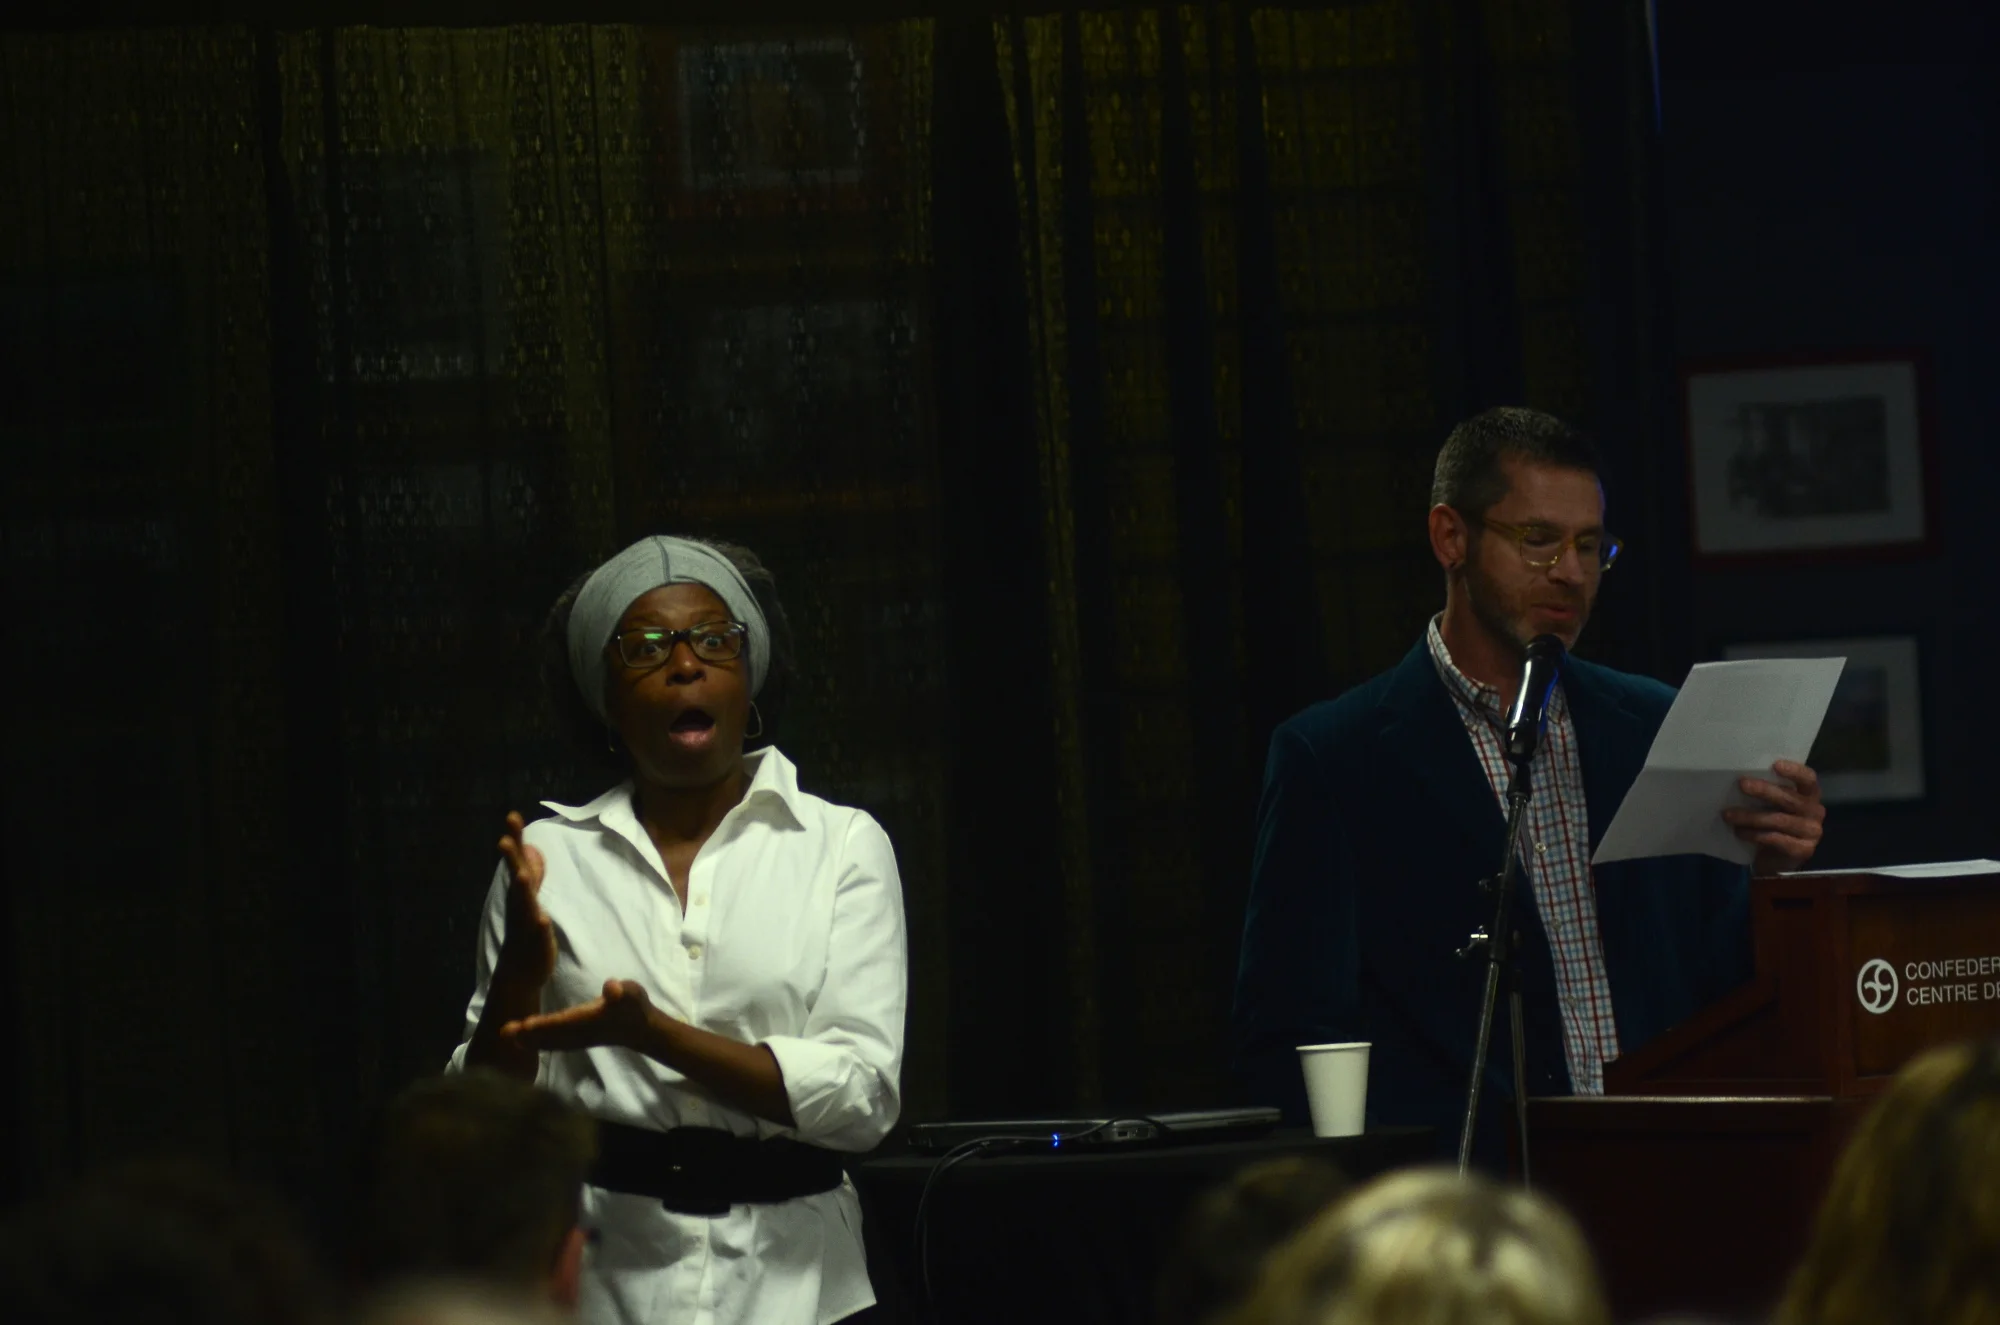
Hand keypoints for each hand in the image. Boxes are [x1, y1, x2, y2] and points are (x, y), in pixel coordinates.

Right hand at [496, 811, 555, 988]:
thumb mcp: (529, 897)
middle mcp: (519, 905)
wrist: (519, 972)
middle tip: (504, 838)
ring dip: (523, 890)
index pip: (517, 861)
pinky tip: (543, 919)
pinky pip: (538, 935)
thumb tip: (531, 848)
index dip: (515, 840)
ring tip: (522, 875)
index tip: (512, 816)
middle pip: (517, 878)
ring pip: (525, 905)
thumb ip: (532, 873)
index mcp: (520, 893)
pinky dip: (540, 927)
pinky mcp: (536, 945)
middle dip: (512, 859)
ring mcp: (526, 925)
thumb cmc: (525, 930)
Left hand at [502, 979, 659, 1052]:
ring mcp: (575, 1039)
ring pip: (548, 1041)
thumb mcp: (632, 993)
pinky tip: (520, 1041)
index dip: (545, 1024)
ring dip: (527, 1039)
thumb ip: (622, 991)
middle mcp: (579, 1032)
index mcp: (590, 1019)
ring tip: (505, 1036)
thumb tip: (612, 989)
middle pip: (550, 1034)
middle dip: (528, 1034)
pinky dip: (536, 1043)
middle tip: (504, 1032)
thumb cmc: (634, 1006)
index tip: (525, 1024)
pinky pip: (551, 1043)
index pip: (564, 1022)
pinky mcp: (574, 1040)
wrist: (640, 1030)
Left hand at [1724, 760, 1825, 874]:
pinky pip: (1775, 839)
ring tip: (1728, 815)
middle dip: (1764, 791)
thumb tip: (1739, 779)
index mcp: (1810, 795)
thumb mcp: (1772, 806)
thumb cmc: (1773, 825)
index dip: (1795, 771)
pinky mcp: (1804, 850)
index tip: (1775, 765)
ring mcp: (1812, 832)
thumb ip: (1767, 793)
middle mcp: (1815, 811)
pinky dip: (1754, 834)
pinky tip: (1739, 832)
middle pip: (1790, 798)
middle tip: (1742, 785)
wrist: (1777, 861)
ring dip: (1750, 816)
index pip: (1808, 779)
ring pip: (1779, 820)